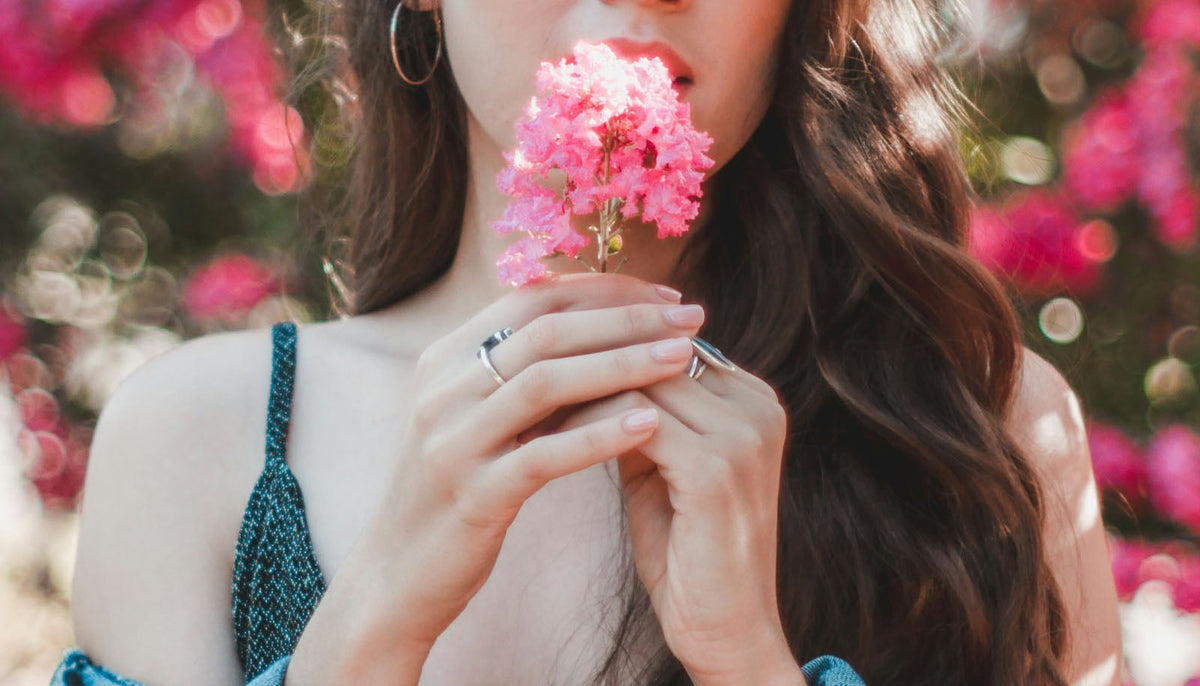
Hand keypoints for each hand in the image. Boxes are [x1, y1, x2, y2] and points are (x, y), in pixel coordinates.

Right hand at [343, 272, 705, 651]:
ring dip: (622, 363)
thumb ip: (529, 374)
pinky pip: (543, 454)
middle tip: (692, 319)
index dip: (606, 291)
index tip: (667, 298)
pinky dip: (600, 435)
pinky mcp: (471, 493)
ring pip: (545, 381)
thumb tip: (604, 328)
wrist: (398, 575)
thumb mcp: (483, 418)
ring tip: (682, 359)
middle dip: (626, 318)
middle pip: (545, 329)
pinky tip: (650, 424)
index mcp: (446, 357)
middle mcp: (442, 387)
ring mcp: (452, 439)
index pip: (534, 297)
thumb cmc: (459, 490)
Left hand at [550, 315, 794, 684]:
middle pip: (653, 351)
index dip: (601, 342)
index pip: (663, 342)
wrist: (726, 630)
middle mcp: (757, 405)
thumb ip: (645, 412)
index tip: (539, 349)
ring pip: (639, 380)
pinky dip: (585, 425)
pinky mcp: (716, 470)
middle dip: (584, 356)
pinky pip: (635, 423)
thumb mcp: (668, 465)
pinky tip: (543, 436)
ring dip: (576, 386)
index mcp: (751, 397)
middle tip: (519, 362)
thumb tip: (583, 363)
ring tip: (522, 395)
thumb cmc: (688, 551)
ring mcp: (743, 435)